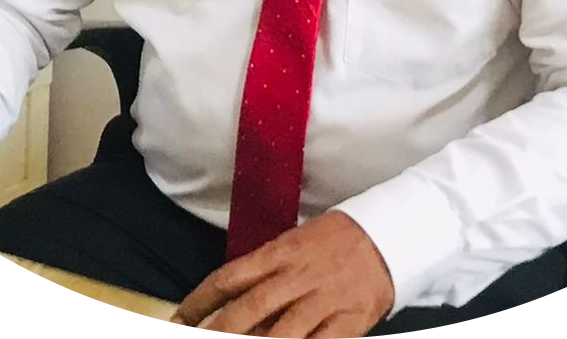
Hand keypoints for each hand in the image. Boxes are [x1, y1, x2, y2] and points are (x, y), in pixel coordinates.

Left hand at [171, 212, 393, 336]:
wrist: (388, 237)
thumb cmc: (336, 240)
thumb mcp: (296, 242)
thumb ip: (266, 270)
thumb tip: (233, 298)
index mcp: (280, 251)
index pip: (229, 276)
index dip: (199, 302)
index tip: (178, 320)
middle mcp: (296, 276)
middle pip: (248, 309)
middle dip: (218, 333)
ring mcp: (321, 301)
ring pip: (279, 334)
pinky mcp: (345, 323)